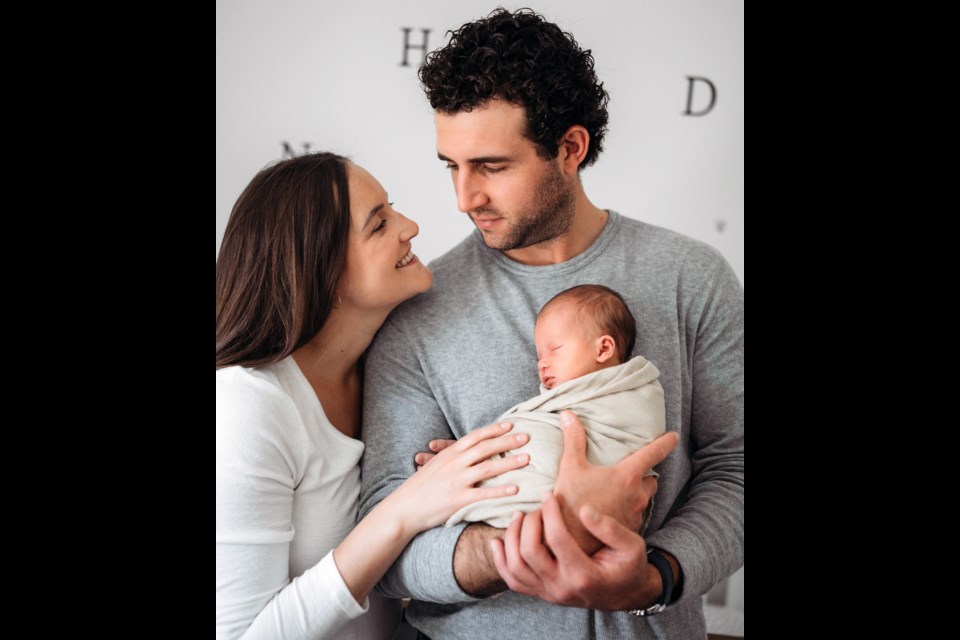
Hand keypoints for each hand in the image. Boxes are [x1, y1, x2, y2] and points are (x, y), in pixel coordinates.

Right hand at [392, 422, 529, 531]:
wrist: (403, 507)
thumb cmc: (419, 487)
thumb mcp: (434, 465)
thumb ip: (451, 457)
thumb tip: (467, 451)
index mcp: (449, 454)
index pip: (475, 436)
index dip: (494, 429)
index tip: (510, 424)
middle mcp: (454, 464)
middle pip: (486, 448)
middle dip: (508, 441)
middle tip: (527, 436)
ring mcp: (456, 481)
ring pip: (488, 468)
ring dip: (510, 463)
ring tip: (527, 458)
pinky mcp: (458, 499)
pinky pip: (484, 494)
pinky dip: (501, 491)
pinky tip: (516, 489)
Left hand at [490, 494, 660, 609]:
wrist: (626, 595)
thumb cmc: (628, 566)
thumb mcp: (631, 546)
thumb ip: (610, 528)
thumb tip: (583, 509)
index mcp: (584, 574)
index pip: (557, 539)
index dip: (550, 512)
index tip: (549, 495)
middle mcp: (562, 587)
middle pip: (529, 552)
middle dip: (529, 523)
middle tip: (536, 507)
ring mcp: (549, 593)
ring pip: (515, 567)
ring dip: (511, 538)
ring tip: (519, 517)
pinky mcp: (541, 593)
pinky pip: (512, 580)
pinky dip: (500, 561)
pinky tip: (498, 541)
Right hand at [552, 411, 676, 552]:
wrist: (572, 542)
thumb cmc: (571, 503)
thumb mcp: (570, 467)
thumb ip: (573, 439)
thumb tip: (568, 415)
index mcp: (627, 475)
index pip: (654, 453)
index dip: (665, 442)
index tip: (673, 436)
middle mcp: (637, 494)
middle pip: (651, 479)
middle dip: (646, 474)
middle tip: (635, 470)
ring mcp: (635, 514)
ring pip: (644, 499)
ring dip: (637, 493)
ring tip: (623, 491)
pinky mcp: (629, 530)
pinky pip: (635, 515)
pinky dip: (629, 509)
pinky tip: (614, 511)